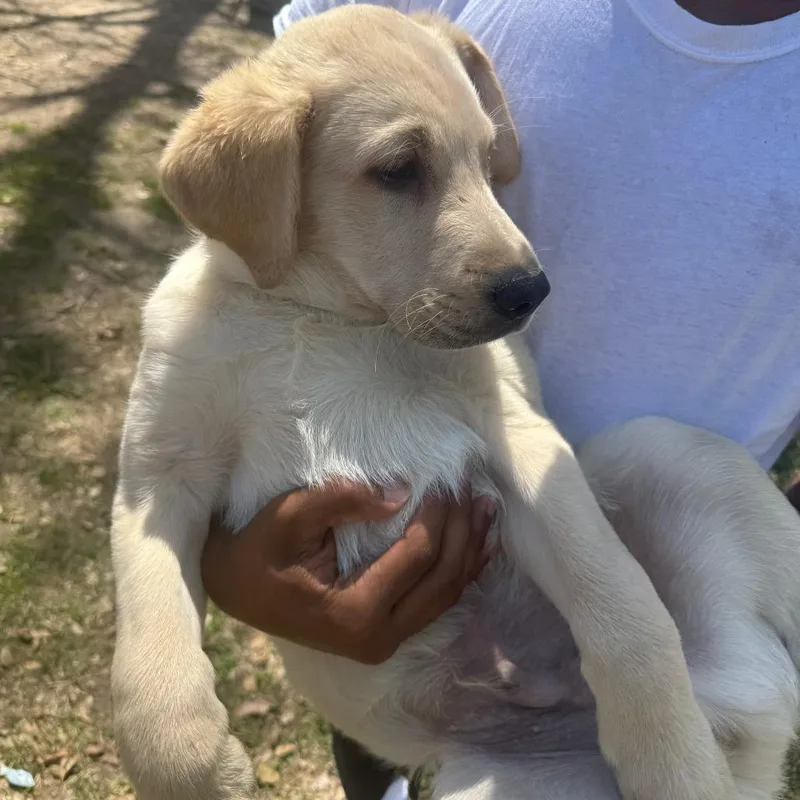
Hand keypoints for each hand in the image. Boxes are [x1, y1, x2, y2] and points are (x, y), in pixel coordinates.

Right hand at [201, 483, 495, 663]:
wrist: (235, 588)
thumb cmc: (258, 549)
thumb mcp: (289, 516)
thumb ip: (342, 500)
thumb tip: (401, 493)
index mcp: (354, 613)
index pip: (416, 559)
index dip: (438, 518)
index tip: (446, 482)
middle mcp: (376, 638)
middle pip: (441, 581)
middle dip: (464, 533)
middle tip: (474, 491)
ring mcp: (383, 641)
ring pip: (446, 596)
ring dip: (470, 552)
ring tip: (489, 512)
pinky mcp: (384, 634)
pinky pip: (435, 603)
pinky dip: (460, 571)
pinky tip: (477, 545)